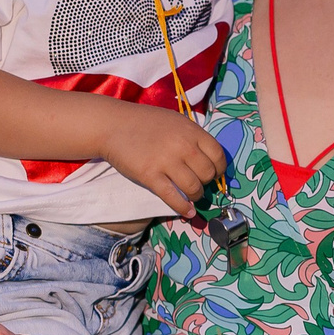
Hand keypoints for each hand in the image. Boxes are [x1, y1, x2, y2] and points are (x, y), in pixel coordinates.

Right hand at [98, 102, 227, 219]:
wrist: (114, 125)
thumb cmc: (146, 122)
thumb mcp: (176, 121)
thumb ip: (192, 137)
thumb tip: (208, 158)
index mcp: (192, 131)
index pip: (218, 155)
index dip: (219, 168)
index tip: (215, 174)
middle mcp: (183, 146)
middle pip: (207, 173)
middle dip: (206, 182)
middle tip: (199, 184)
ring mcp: (166, 161)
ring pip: (193, 187)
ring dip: (196, 195)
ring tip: (193, 196)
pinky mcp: (150, 176)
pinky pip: (173, 197)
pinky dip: (183, 208)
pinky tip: (188, 212)